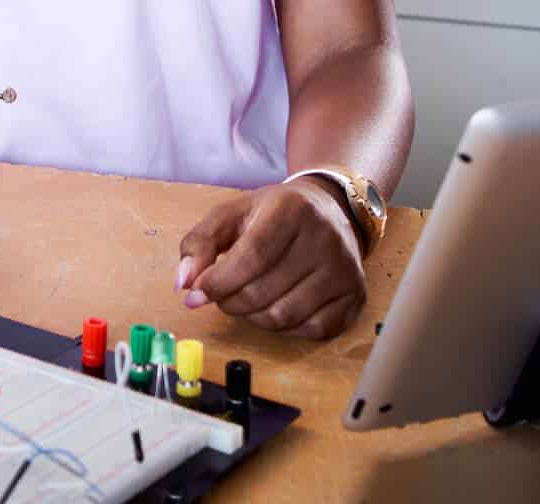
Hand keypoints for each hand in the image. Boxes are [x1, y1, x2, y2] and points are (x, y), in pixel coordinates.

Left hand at [176, 179, 366, 338]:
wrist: (329, 210)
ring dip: (253, 316)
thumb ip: (200, 243)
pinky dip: (285, 327)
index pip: (252, 256)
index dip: (219, 281)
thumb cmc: (273, 214)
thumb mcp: (232, 214)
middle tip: (221, 295)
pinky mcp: (355, 295)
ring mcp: (344, 269)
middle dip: (230, 301)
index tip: (196, 295)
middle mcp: (325, 238)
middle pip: (264, 291)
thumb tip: (184, 284)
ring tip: (246, 299)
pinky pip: (311, 330)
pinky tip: (276, 305)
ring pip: (284, 316)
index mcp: (292, 209)